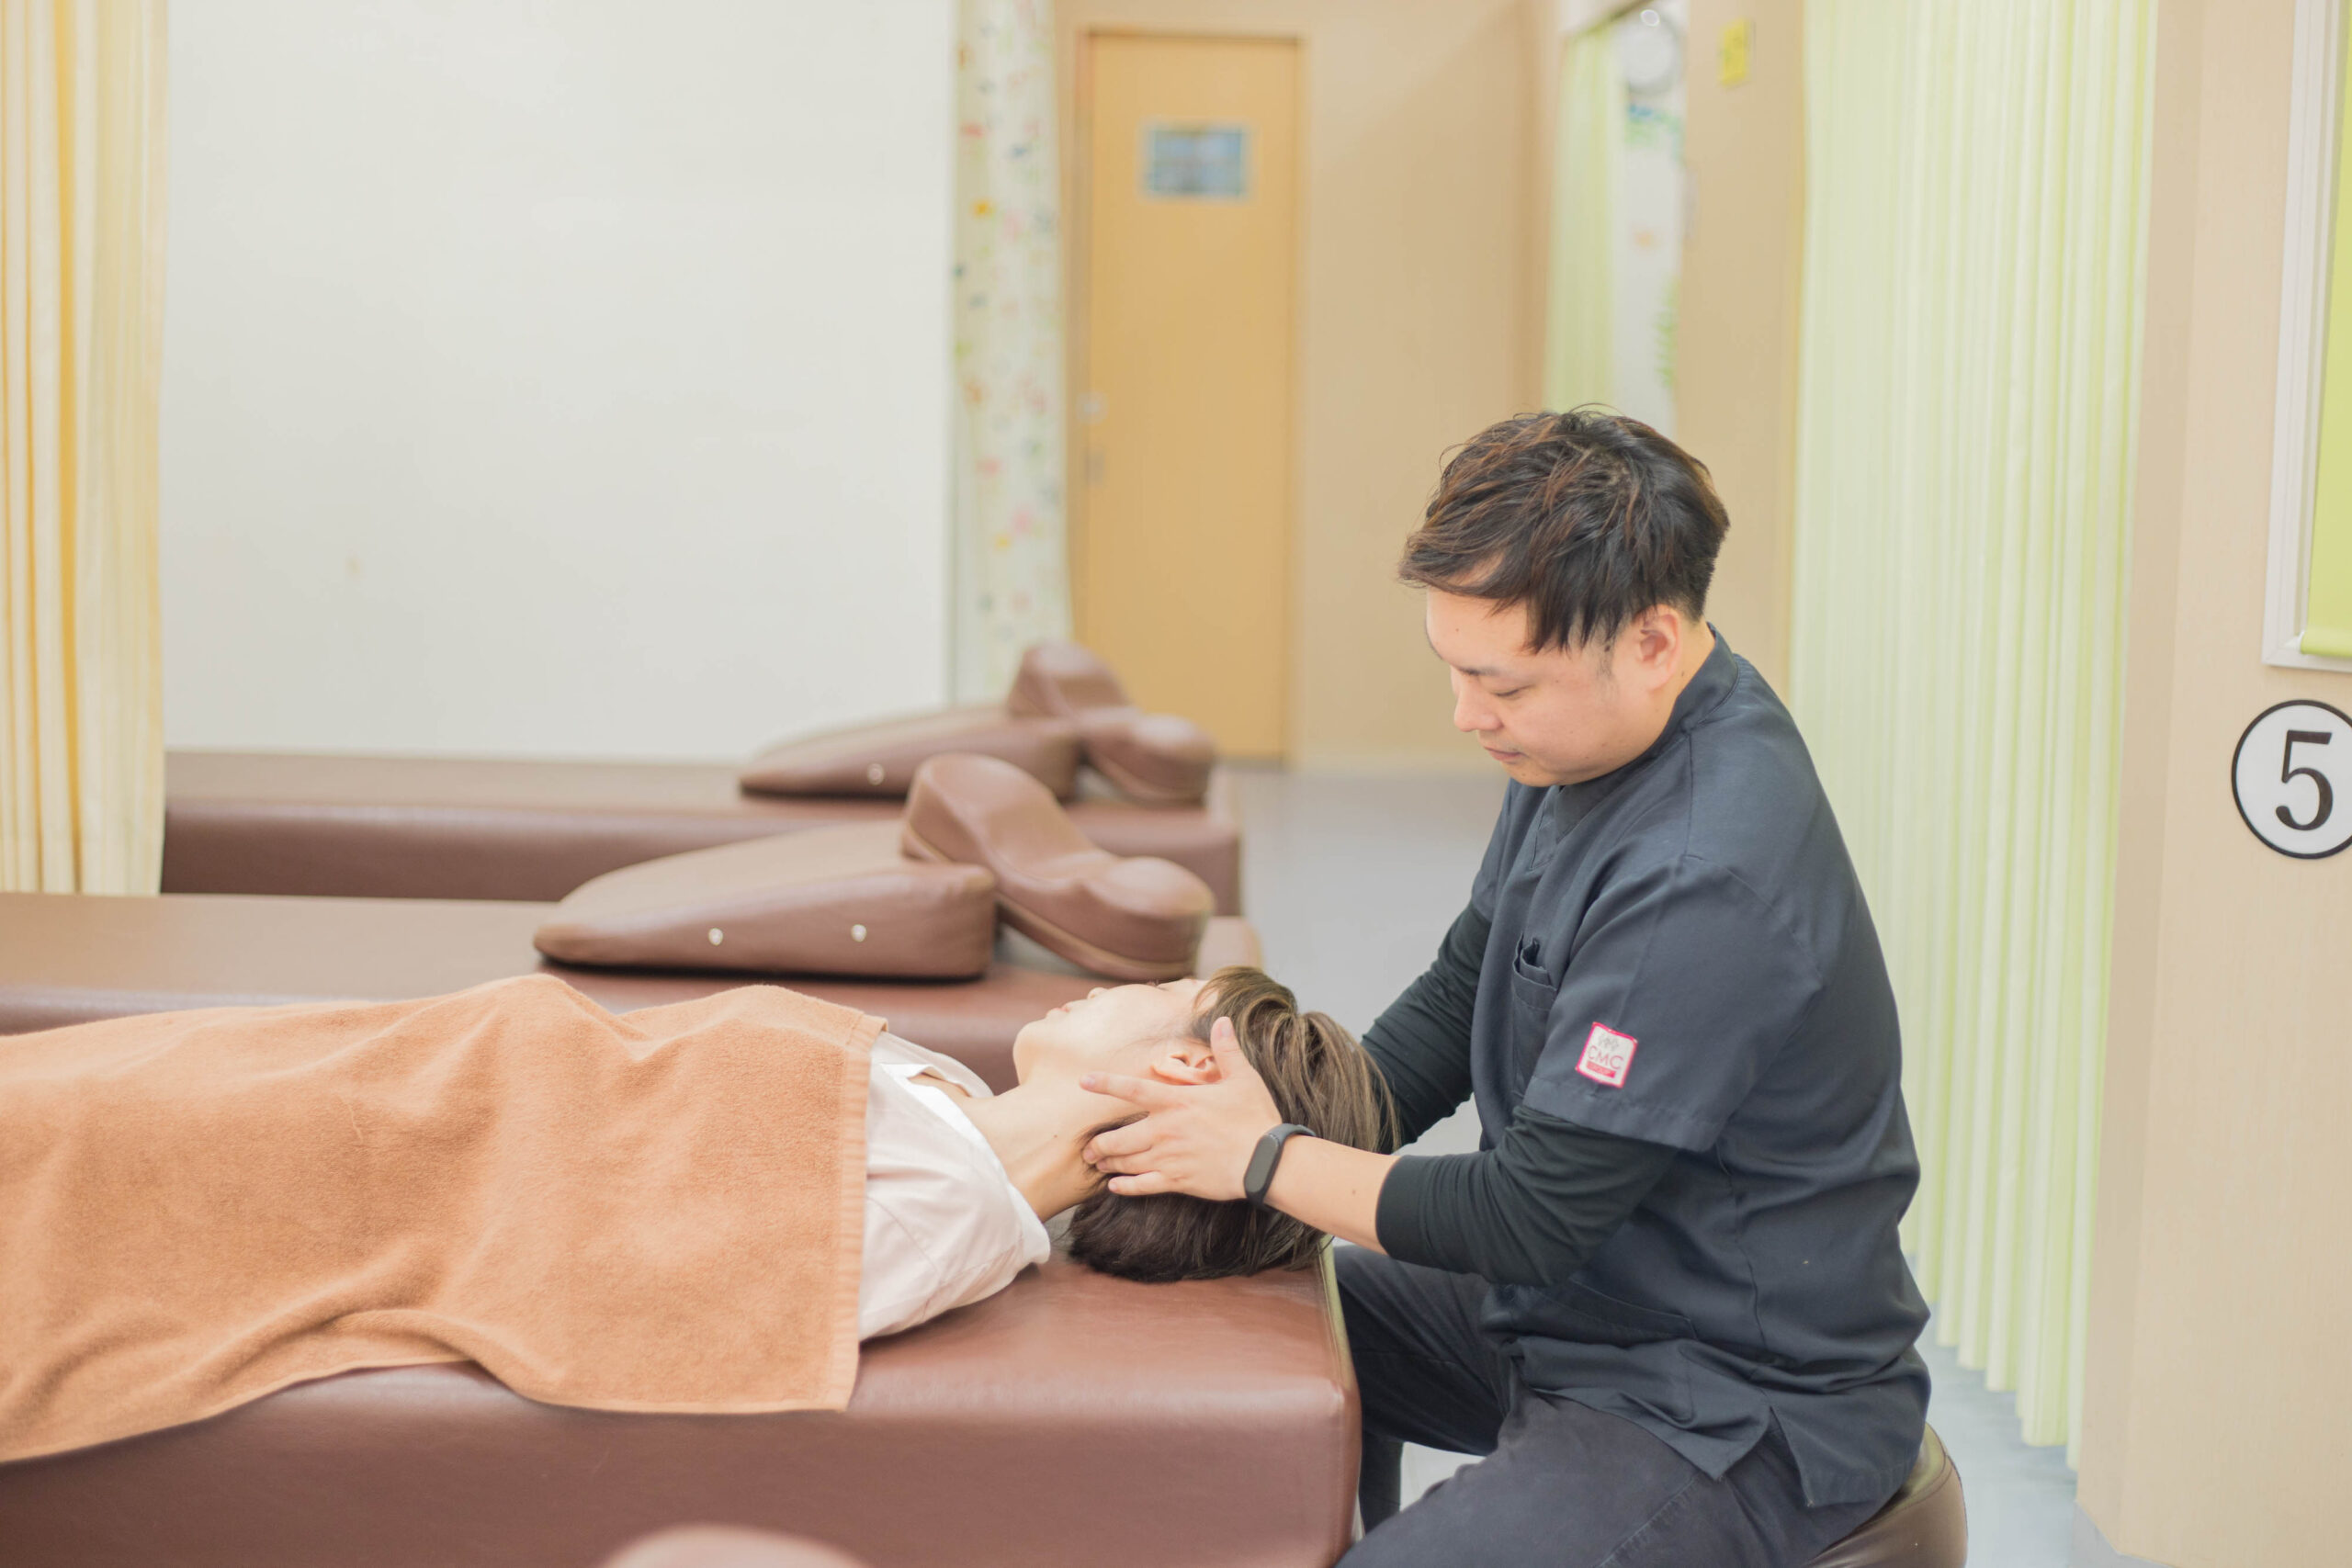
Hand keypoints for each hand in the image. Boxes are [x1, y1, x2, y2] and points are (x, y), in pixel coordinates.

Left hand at [1080, 1017, 1284, 1199]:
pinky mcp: (1178, 1180)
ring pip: (1127, 1162)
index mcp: (1176, 1101)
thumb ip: (1227, 1050)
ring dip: (1109, 1163)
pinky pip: (1143, 1186)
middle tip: (1087, 1147)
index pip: (1131, 1089)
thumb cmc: (1255, 1117)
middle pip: (1118, 1137)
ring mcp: (1169, 1157)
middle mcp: (1165, 1130)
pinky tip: (1115, 1187)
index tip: (1083, 1081)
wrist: (1266, 1161)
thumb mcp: (1243, 1078)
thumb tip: (1222, 1020)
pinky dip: (1125, 1187)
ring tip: (1097, 1164)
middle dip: (1099, 1144)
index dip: (1105, 1083)